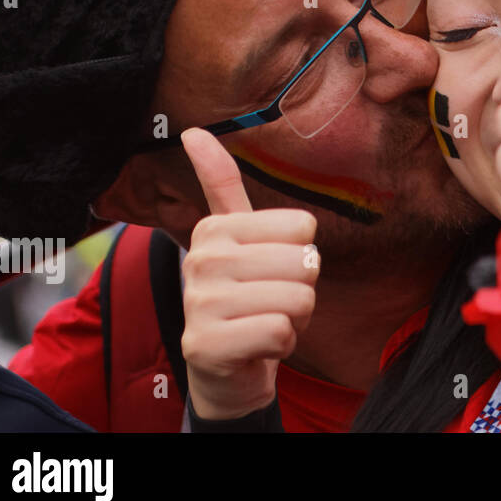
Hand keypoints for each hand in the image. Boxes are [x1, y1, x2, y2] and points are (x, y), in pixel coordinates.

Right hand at [179, 128, 319, 420]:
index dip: (300, 254)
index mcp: (215, 227)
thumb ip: (221, 184)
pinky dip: (281, 344)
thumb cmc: (244, 296)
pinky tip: (256, 346)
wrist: (224, 369)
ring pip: (299, 298)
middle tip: (269, 301)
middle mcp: (201, 259)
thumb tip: (194, 131)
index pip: (305, 227)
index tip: (269, 270)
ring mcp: (199, 303)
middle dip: (301, 290)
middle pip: (305, 263)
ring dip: (293, 319)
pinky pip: (282, 332)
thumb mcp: (238, 238)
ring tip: (263, 321)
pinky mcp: (206, 344)